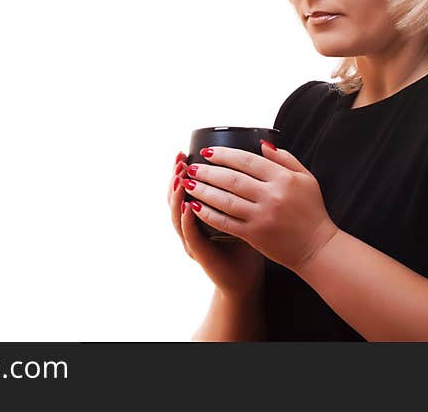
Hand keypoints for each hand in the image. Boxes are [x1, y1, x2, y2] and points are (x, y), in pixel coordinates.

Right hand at [167, 151, 263, 297]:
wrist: (245, 278)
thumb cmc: (246, 244)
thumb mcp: (243, 212)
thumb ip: (243, 190)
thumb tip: (252, 160)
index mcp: (201, 212)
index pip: (187, 186)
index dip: (184, 169)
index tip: (187, 151)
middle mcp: (191, 224)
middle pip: (176, 196)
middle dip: (176, 176)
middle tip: (180, 159)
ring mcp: (191, 238)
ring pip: (177, 214)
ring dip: (177, 195)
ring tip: (180, 178)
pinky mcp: (198, 252)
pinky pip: (189, 234)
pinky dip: (187, 220)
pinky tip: (188, 206)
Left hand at [182, 142, 338, 272]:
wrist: (317, 247)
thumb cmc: (312, 211)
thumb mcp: (306, 179)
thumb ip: (285, 159)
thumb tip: (262, 144)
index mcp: (284, 179)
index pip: (248, 161)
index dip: (224, 154)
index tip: (208, 152)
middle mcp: (272, 196)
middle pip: (232, 179)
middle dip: (207, 171)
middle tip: (191, 167)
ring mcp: (262, 216)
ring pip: (225, 200)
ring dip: (203, 191)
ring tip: (187, 184)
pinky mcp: (254, 234)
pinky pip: (226, 222)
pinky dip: (208, 214)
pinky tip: (195, 207)